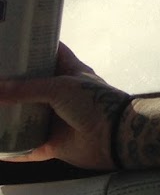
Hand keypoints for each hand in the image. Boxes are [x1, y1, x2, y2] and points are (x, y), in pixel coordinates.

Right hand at [0, 43, 129, 170]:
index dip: (33, 46)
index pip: (51, 53)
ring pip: (26, 118)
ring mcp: (56, 120)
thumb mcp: (60, 88)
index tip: (10, 43)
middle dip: (11, 86)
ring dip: (8, 118)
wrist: (113, 136)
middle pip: (31, 87)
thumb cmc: (93, 103)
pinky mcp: (52, 143)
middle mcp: (60, 95)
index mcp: (69, 73)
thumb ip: (26, 89)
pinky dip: (12, 150)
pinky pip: (26, 148)